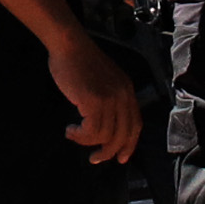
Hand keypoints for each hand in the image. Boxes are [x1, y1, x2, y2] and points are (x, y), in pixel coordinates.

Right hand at [44, 32, 142, 165]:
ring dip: (87, 142)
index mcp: (127, 90)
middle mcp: (123, 95)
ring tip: (73, 135)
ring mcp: (110, 98)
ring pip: (105, 135)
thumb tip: (102, 125)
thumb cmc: (79, 61)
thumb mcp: (102, 80)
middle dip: (109, 151)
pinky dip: (80, 136)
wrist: (69, 45)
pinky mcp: (95, 101)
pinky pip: (91, 130)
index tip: (120, 157)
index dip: (129, 144)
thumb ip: (108, 98)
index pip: (135, 124)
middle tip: (95, 159)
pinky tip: (70, 130)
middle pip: (123, 134)